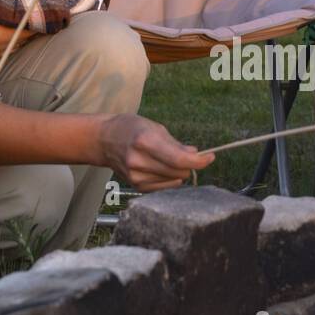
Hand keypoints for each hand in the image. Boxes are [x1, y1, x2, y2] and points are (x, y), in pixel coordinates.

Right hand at [98, 114, 213, 190]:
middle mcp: (139, 161)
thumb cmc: (131, 128)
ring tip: (166, 159)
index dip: (199, 161)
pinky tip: (160, 168)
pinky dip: (169, 179)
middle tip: (186, 155)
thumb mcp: (155, 127)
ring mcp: (136, 176)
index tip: (210, 157)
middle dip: (188, 165)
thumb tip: (196, 154)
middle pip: (179, 173)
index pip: (179, 160)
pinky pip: (164, 187)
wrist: (103, 140)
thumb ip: (176, 144)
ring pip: (174, 181)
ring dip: (178, 172)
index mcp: (145, 142)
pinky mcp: (135, 186)